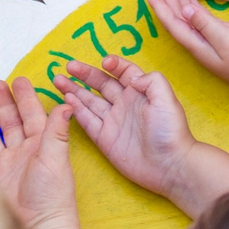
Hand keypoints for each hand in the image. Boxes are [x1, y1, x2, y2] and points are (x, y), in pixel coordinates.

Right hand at [0, 76, 80, 228]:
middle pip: (14, 121)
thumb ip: (56, 132)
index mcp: (44, 144)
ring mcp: (9, 163)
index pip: (34, 115)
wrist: (38, 228)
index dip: (27, 98)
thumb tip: (67, 104)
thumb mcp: (55, 159)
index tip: (19, 80)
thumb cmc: (52, 195)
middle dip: (5, 102)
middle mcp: (26, 151)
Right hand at [57, 57, 196, 201]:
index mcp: (140, 92)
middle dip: (84, 74)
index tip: (104, 63)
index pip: (123, 71)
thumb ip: (151, 80)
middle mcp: (124, 104)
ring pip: (89, 101)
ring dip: (74, 89)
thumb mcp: (166, 99)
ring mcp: (113, 121)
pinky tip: (66, 99)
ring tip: (58, 79)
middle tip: (68, 66)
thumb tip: (131, 78)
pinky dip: (76, 110)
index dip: (113, 64)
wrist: (170, 166)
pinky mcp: (105, 139)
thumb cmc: (171, 131)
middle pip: (100, 84)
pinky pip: (87, 121)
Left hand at [149, 0, 228, 98]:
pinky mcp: (223, 39)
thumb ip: (206, 25)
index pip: (173, 23)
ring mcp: (212, 42)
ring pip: (188, 16)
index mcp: (198, 46)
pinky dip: (193, 4)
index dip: (159, 6)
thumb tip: (183, 10)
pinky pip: (201, 18)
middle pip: (177, 16)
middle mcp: (201, 44)